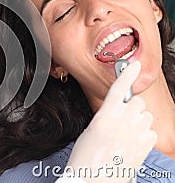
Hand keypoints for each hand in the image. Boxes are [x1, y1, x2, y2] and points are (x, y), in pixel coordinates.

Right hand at [65, 61, 156, 181]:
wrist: (93, 179)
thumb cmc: (86, 156)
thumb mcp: (91, 130)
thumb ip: (106, 116)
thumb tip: (118, 112)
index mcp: (105, 115)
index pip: (119, 89)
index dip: (127, 74)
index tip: (133, 66)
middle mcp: (123, 121)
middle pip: (136, 102)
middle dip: (131, 108)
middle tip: (120, 122)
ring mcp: (137, 132)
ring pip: (145, 115)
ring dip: (138, 121)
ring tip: (125, 135)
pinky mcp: (147, 145)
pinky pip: (151, 131)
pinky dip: (143, 136)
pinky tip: (131, 145)